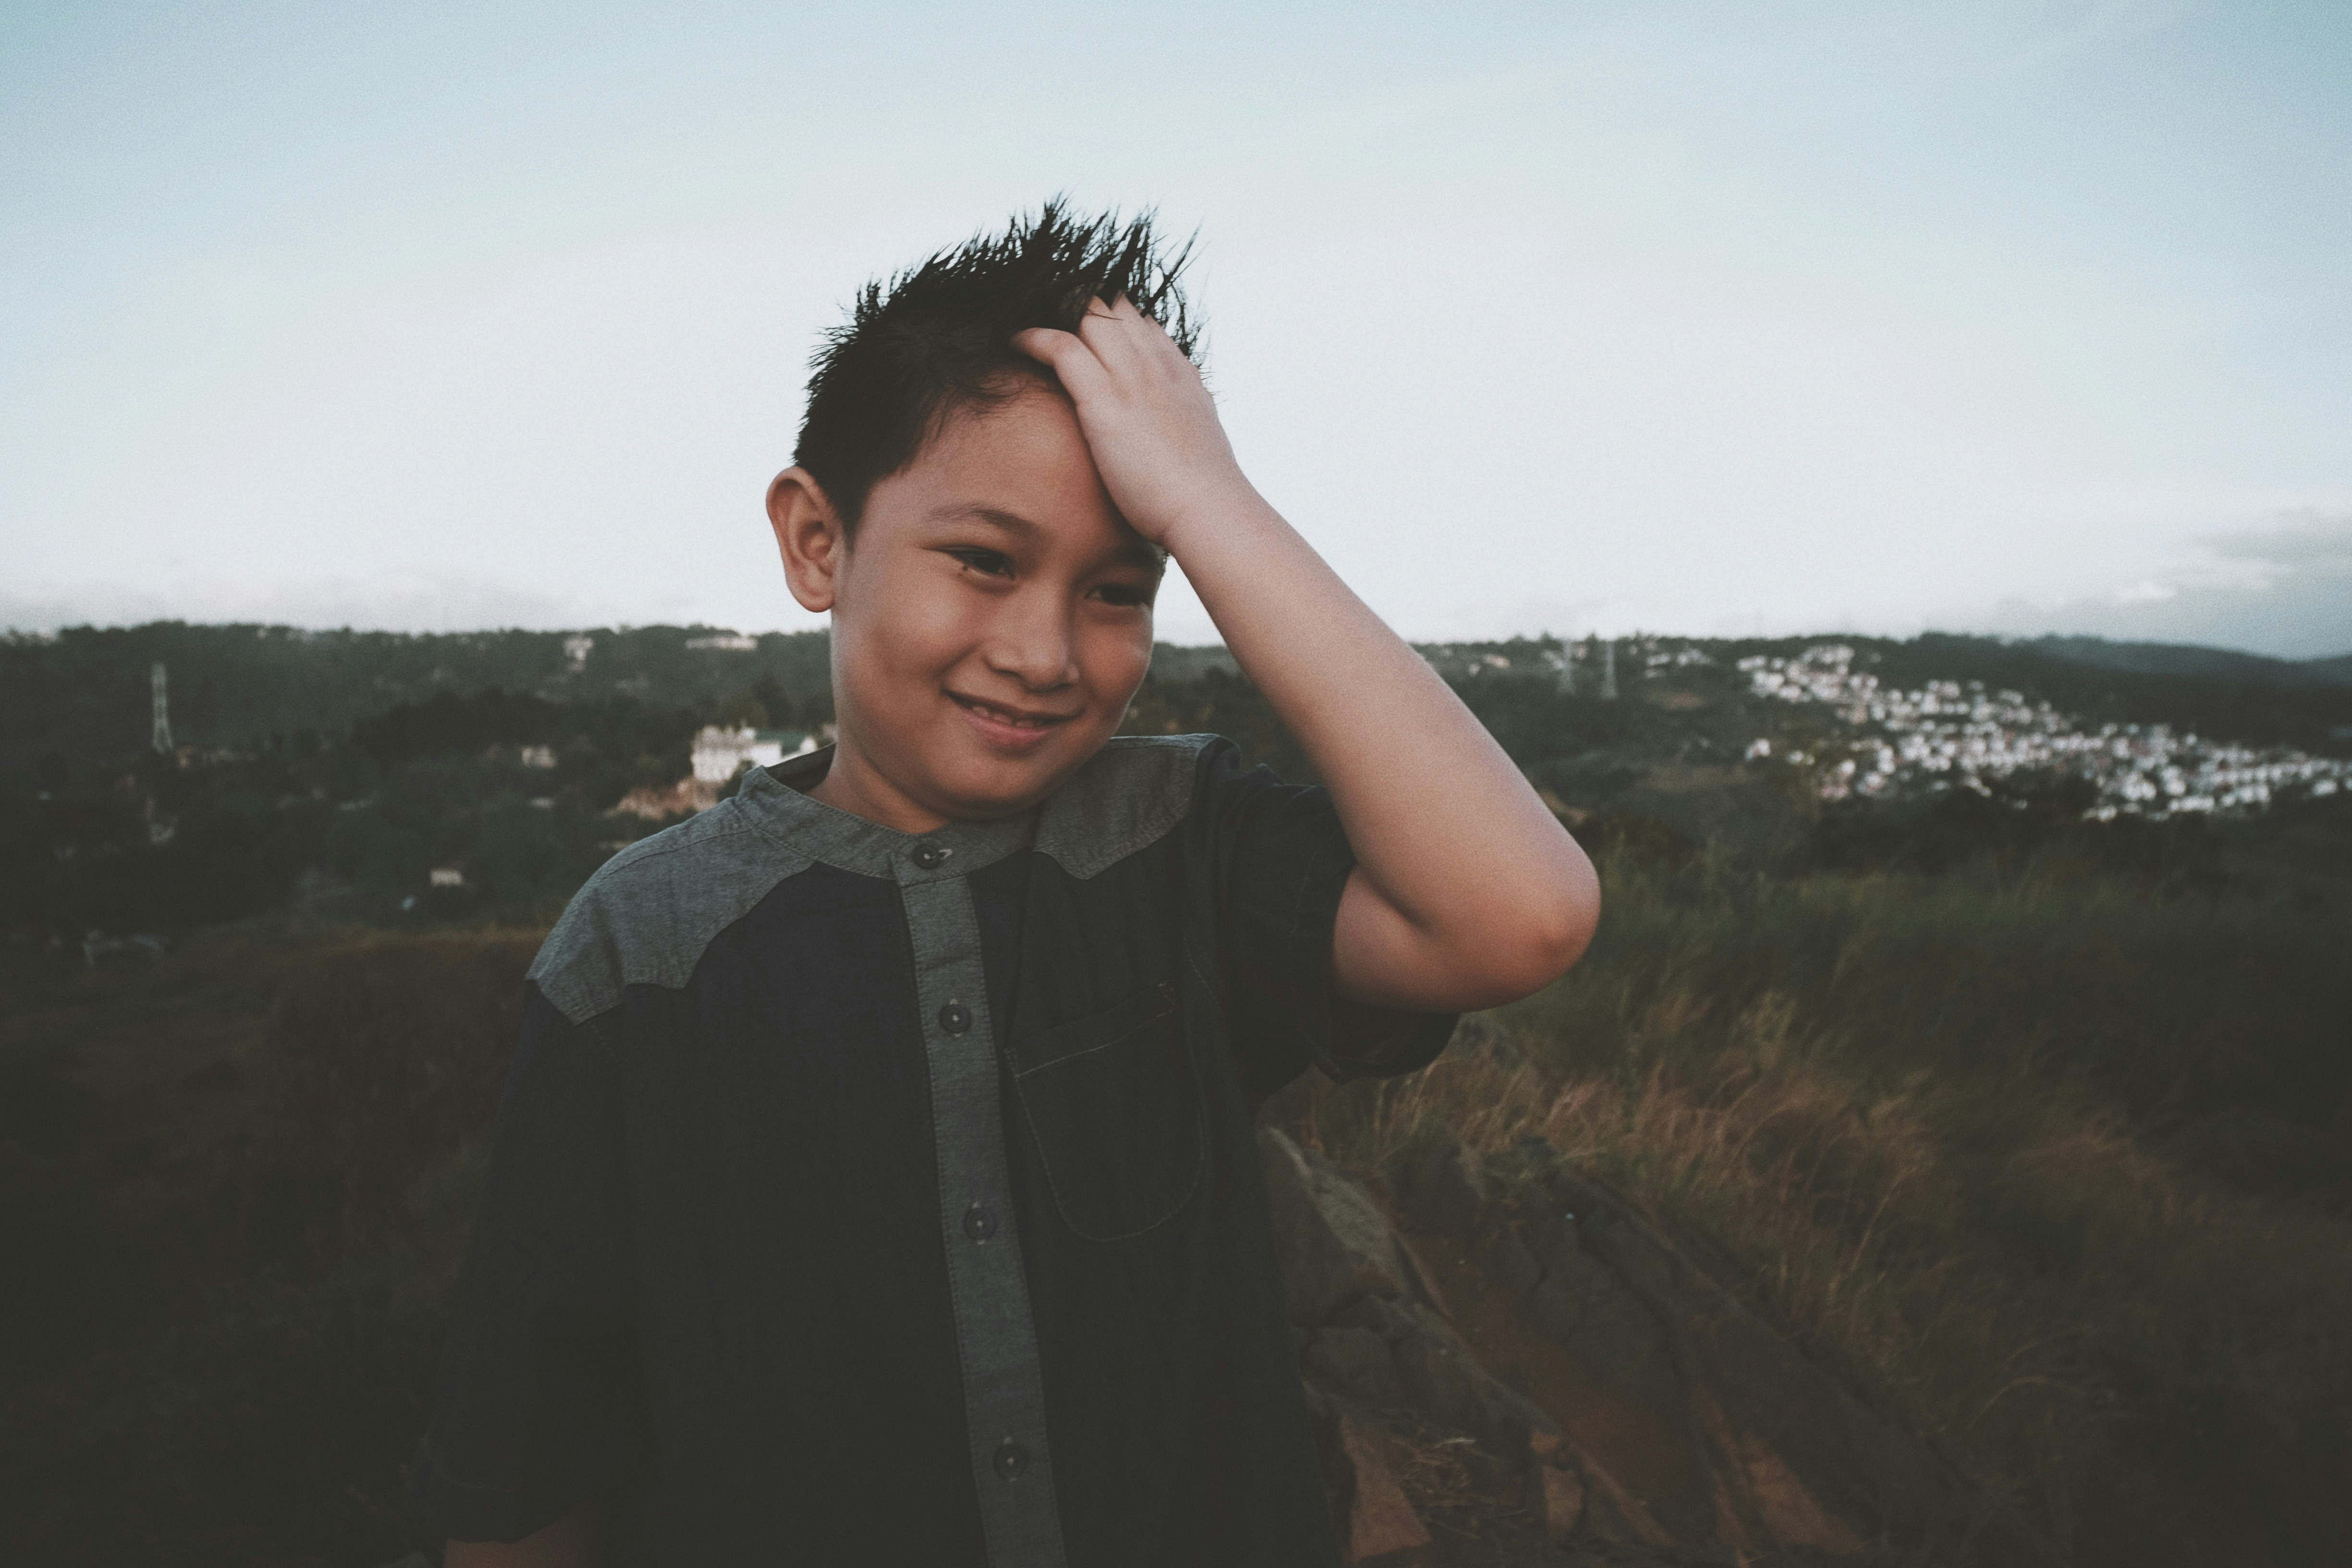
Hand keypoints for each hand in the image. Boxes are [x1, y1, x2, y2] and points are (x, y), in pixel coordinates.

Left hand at [1011, 297, 1255, 548]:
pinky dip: (1034, 337)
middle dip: (1077, 306)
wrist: (1208, 508)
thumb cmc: (1203, 489)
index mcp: (1178, 372)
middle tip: (1045, 322)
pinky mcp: (1103, 398)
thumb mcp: (1199, 434)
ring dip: (1054, 314)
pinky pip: (1060, 346)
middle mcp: (1154, 363)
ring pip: (1087, 314)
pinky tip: (1017, 342)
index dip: (1111, 320)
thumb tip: (1173, 407)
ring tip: (1027, 325)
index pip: (1140, 323)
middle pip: (1112, 307)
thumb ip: (1182, 410)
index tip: (1084, 331)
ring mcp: (1130, 376)